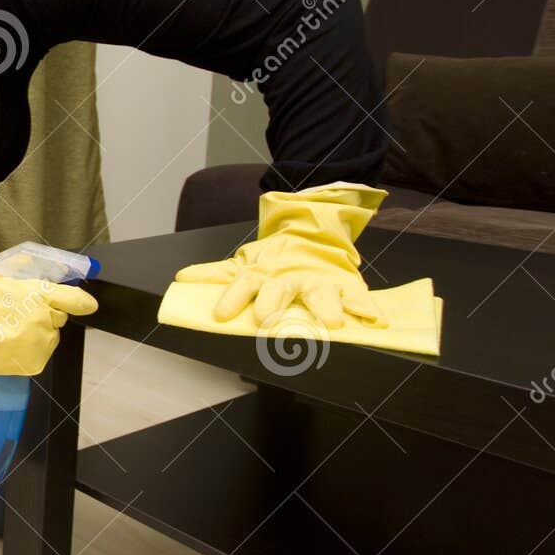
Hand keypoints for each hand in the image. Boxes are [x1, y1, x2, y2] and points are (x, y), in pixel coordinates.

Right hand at [0, 263, 98, 386]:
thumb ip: (26, 265)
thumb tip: (51, 266)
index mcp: (38, 295)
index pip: (74, 299)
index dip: (82, 301)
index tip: (88, 304)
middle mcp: (44, 320)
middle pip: (59, 317)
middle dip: (46, 313)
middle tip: (20, 312)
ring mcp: (40, 343)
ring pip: (50, 335)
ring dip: (38, 331)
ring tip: (8, 329)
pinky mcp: (35, 362)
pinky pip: (40, 351)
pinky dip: (30, 347)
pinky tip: (8, 342)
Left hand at [172, 182, 388, 329]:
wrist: (312, 232)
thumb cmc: (273, 258)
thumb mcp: (243, 263)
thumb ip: (214, 274)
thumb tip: (180, 278)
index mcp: (261, 274)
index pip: (241, 285)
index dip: (231, 299)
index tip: (220, 314)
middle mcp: (289, 278)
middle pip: (280, 291)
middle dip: (274, 305)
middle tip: (268, 322)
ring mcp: (318, 280)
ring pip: (321, 294)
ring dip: (327, 308)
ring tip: (333, 323)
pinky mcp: (345, 282)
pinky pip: (358, 296)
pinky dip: (367, 308)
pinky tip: (373, 321)